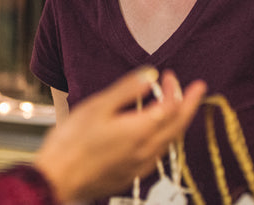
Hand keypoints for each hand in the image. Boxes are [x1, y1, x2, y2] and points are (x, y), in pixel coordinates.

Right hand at [34, 67, 205, 203]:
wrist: (57, 178)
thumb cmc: (71, 142)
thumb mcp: (98, 106)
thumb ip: (127, 90)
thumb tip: (151, 75)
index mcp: (139, 132)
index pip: (171, 107)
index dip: (175, 89)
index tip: (170, 75)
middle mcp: (146, 151)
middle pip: (178, 126)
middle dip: (189, 105)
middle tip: (196, 88)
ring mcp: (140, 166)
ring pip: (170, 142)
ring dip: (178, 122)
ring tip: (178, 107)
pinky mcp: (131, 175)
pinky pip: (158, 154)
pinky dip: (165, 137)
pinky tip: (157, 133)